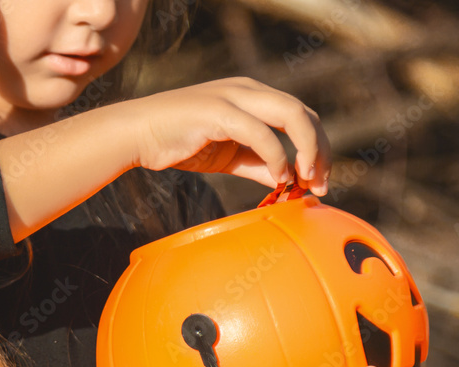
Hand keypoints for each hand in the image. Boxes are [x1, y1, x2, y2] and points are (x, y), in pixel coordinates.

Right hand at [126, 77, 330, 195]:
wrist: (137, 133)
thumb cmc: (179, 143)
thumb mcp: (228, 156)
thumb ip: (257, 165)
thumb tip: (286, 182)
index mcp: (252, 95)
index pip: (301, 116)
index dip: (318, 148)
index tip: (319, 181)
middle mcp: (249, 89)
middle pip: (304, 114)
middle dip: (321, 151)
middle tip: (321, 184)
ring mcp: (235, 96)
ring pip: (292, 115)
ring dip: (308, 151)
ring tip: (305, 180)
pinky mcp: (220, 112)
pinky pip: (261, 134)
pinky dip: (277, 158)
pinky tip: (278, 178)